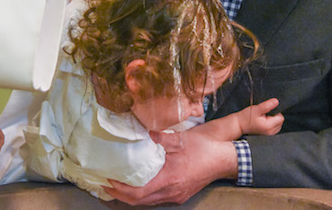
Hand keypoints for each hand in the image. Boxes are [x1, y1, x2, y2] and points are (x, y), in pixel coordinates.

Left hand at [105, 125, 235, 204]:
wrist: (225, 158)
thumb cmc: (204, 147)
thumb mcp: (179, 138)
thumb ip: (158, 136)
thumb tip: (141, 131)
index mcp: (170, 179)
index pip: (138, 193)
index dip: (120, 189)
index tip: (108, 180)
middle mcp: (172, 192)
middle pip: (140, 201)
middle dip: (121, 195)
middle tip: (106, 184)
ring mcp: (177, 195)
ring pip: (148, 201)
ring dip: (132, 195)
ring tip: (118, 184)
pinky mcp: (180, 193)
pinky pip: (157, 198)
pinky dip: (144, 193)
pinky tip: (138, 183)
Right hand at [236, 98, 284, 135]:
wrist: (239, 124)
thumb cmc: (246, 117)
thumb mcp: (256, 109)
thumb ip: (267, 105)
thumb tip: (276, 101)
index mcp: (268, 126)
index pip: (280, 117)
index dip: (275, 112)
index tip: (266, 111)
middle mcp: (271, 132)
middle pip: (280, 121)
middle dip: (274, 116)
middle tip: (263, 115)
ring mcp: (270, 134)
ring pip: (278, 124)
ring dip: (273, 119)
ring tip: (263, 118)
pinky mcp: (268, 134)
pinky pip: (275, 127)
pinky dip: (271, 123)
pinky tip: (264, 121)